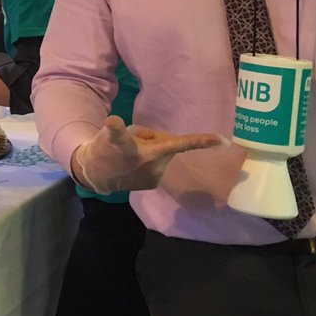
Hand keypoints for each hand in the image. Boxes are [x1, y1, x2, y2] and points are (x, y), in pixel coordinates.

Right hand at [71, 116, 225, 193]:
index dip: (199, 140)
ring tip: (133, 154)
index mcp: (139, 148)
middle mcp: (150, 164)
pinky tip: (135, 165)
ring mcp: (153, 177)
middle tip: (136, 137)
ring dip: (154, 151)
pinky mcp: (153, 184)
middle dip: (156, 139)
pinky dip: (151, 162)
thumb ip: (145, 134)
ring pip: (163, 155)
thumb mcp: (117, 131)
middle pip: (166, 143)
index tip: (222, 139)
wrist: (94, 174)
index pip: (173, 142)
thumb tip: (166, 143)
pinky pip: (159, 165)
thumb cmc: (105, 146)